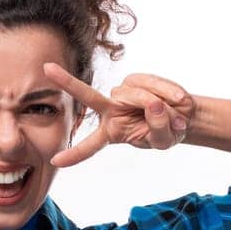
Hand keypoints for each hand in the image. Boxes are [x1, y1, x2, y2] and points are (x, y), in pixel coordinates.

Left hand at [43, 64, 196, 168]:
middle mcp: (111, 110)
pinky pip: (153, 85)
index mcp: (111, 132)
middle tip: (47, 68)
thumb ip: (158, 128)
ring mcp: (122, 92)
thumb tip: (153, 105)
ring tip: (176, 118)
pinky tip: (177, 100)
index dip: (74, 154)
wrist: (183, 115)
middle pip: (88, 96)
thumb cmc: (168, 131)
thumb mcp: (164, 140)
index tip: (55, 161)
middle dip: (67, 82)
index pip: (90, 145)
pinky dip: (168, 93)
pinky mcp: (135, 79)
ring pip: (140, 97)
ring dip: (163, 109)